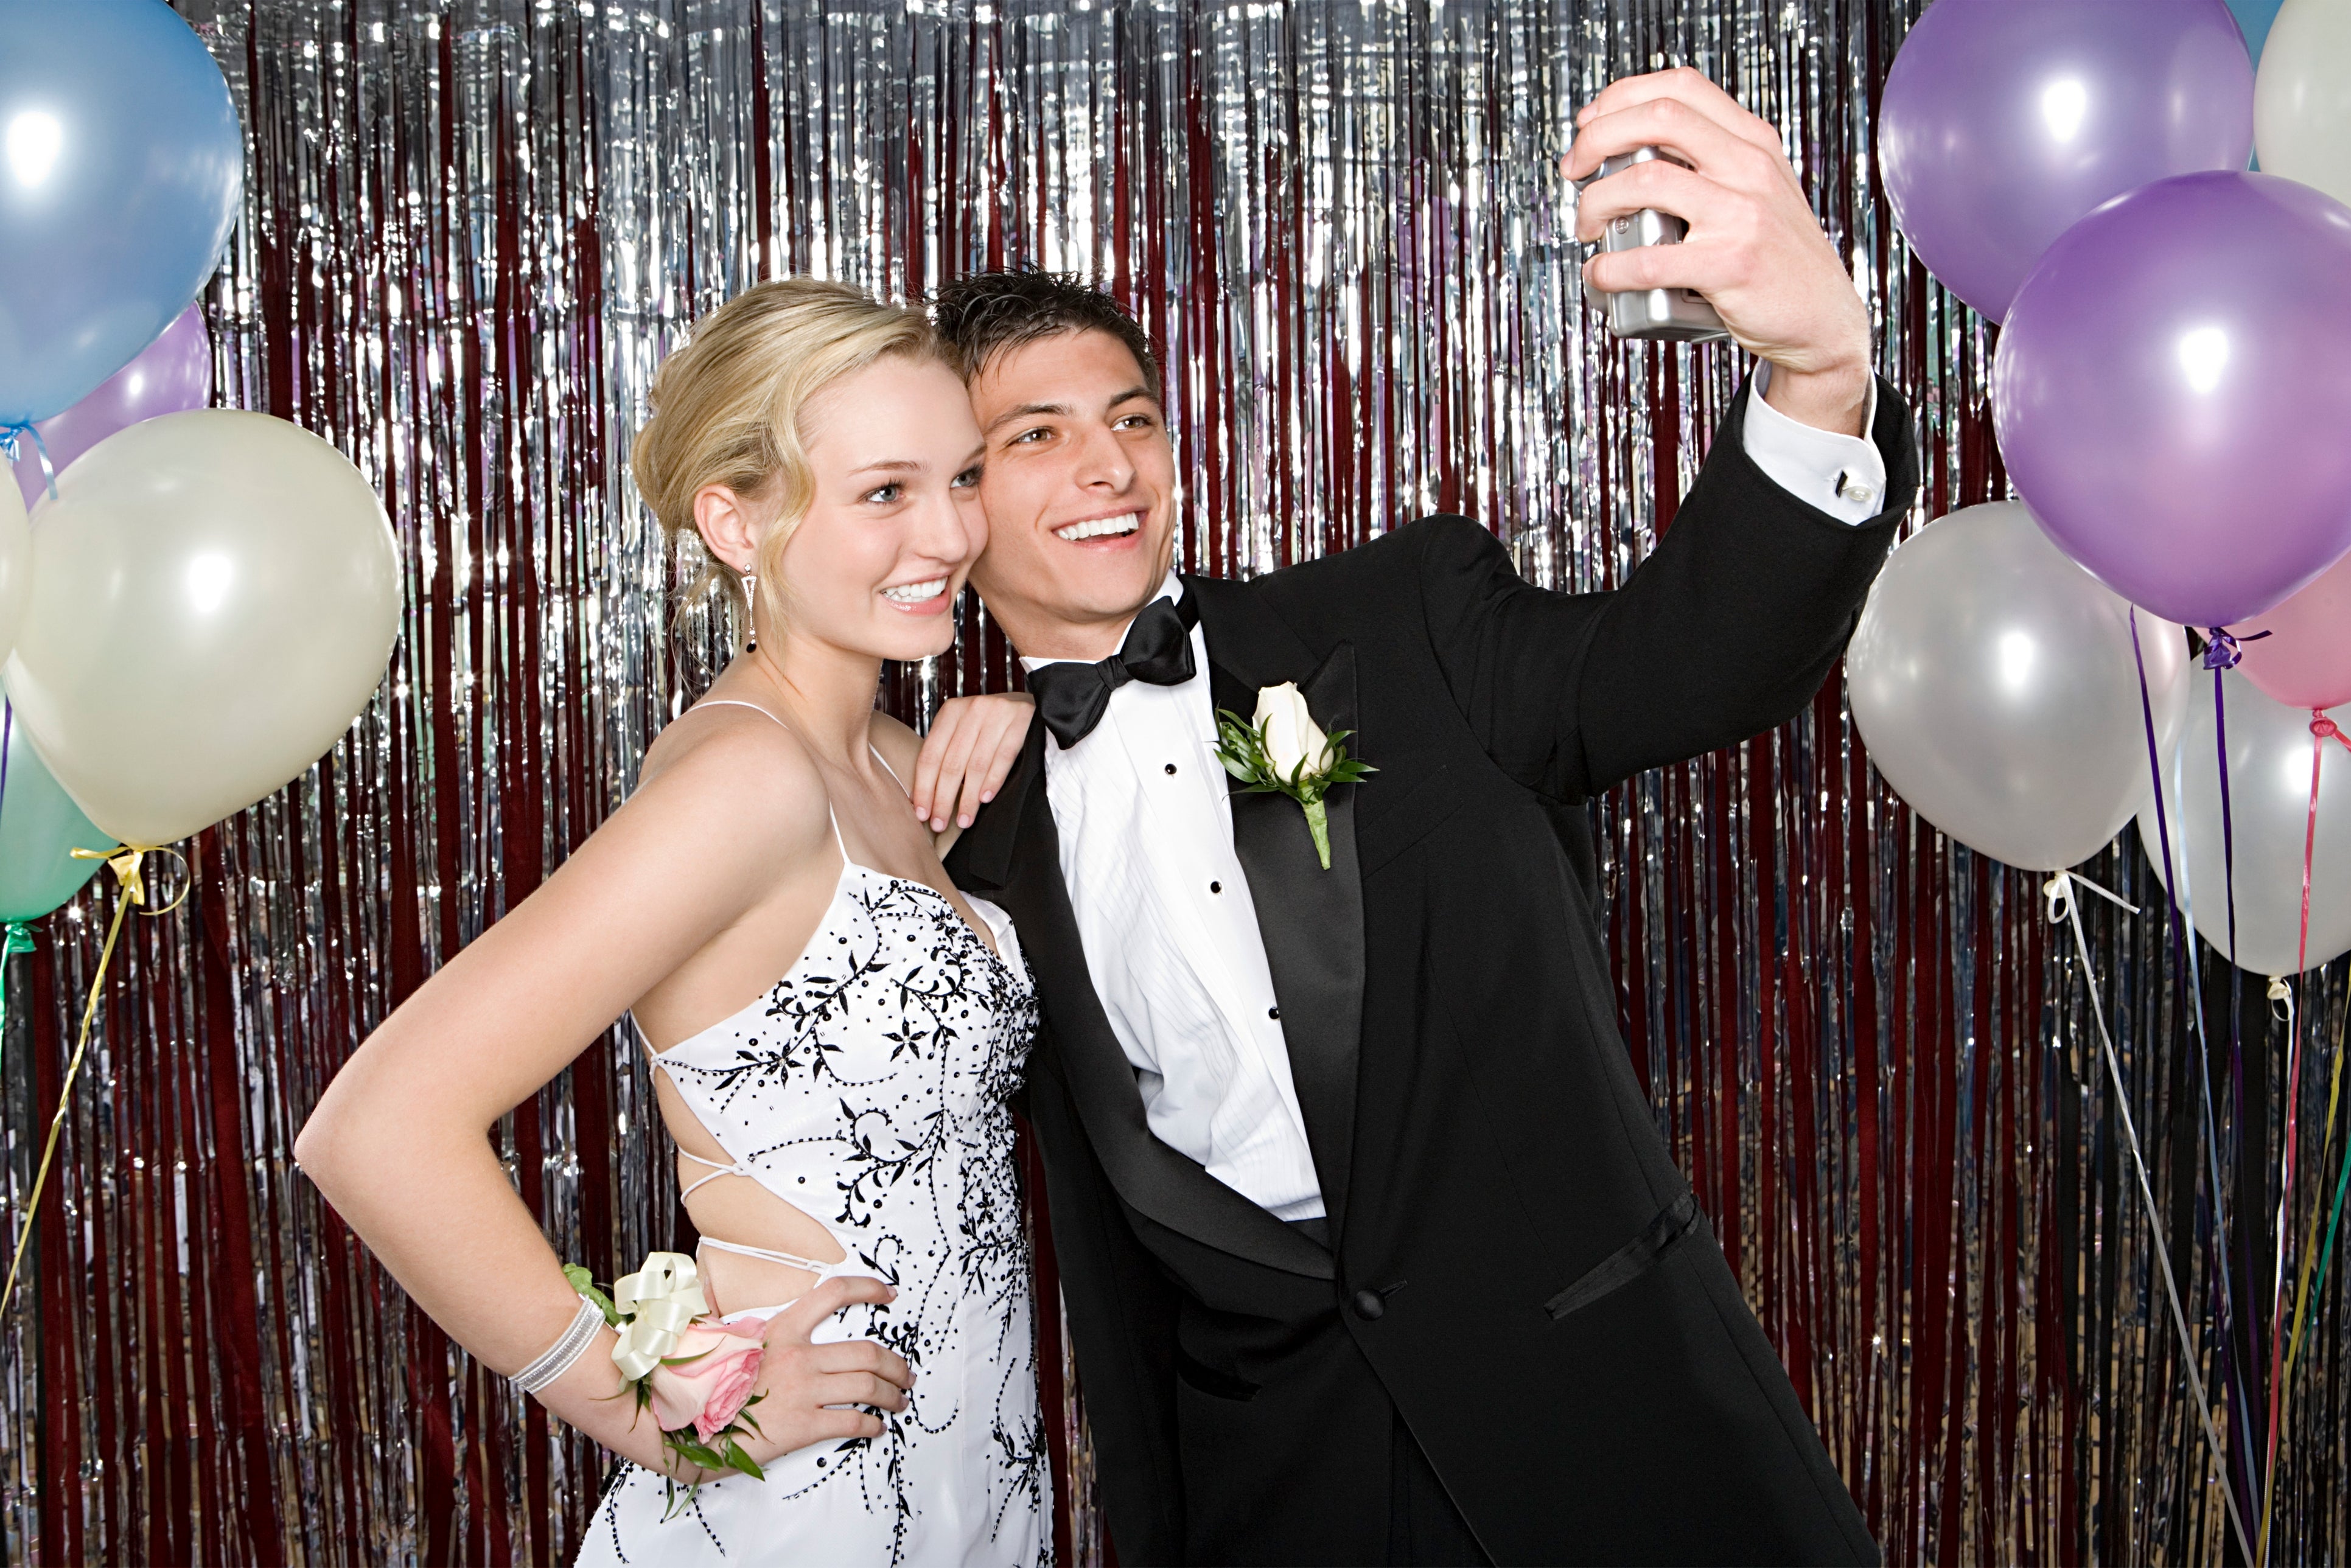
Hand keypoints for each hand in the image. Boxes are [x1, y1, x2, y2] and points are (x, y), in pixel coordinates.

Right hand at [708, 1276, 914, 1473]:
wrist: (691, 1430)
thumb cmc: (711, 1388)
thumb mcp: (734, 1346)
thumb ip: (762, 1333)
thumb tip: (776, 1323)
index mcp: (781, 1330)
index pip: (832, 1294)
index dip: (867, 1288)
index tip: (889, 1293)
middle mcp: (798, 1356)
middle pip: (867, 1352)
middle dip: (896, 1364)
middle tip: (906, 1374)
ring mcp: (803, 1392)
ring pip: (868, 1386)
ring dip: (892, 1393)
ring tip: (899, 1400)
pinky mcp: (803, 1426)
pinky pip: (852, 1421)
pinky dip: (873, 1424)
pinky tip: (877, 1426)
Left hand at [911, 692, 1034, 831]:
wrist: (1030, 703)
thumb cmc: (991, 724)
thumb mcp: (965, 728)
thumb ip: (948, 751)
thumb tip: (927, 797)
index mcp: (951, 711)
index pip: (930, 755)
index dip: (923, 787)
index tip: (921, 813)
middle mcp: (972, 709)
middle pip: (951, 763)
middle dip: (943, 799)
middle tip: (939, 824)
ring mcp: (998, 713)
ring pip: (976, 765)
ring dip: (968, 798)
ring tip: (964, 820)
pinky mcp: (1021, 720)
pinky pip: (1004, 757)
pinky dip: (993, 781)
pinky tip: (985, 799)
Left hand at [1563, 68, 1871, 436]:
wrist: (1822, 320)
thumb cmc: (1775, 260)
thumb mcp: (1756, 192)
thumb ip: (1708, 166)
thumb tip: (1626, 153)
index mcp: (1753, 143)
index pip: (1680, 88)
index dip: (1621, 99)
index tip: (1589, 125)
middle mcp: (1750, 167)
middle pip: (1657, 118)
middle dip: (1596, 138)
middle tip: (1574, 171)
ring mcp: (1742, 214)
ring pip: (1645, 181)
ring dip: (1595, 202)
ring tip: (1588, 227)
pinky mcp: (1730, 265)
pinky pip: (1647, 259)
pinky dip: (1608, 269)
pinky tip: (1600, 276)